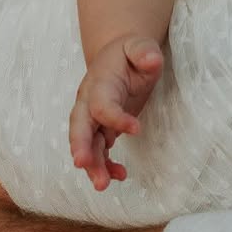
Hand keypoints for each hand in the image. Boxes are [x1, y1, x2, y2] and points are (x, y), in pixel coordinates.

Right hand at [69, 36, 163, 190]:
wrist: (118, 57)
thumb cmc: (131, 53)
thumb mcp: (139, 46)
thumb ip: (144, 51)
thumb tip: (151, 59)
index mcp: (99, 83)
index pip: (101, 105)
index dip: (115, 118)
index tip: (137, 129)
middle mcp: (89, 102)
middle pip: (80, 127)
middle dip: (80, 146)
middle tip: (83, 164)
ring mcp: (92, 118)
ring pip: (87, 145)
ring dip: (93, 166)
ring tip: (103, 185)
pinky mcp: (100, 129)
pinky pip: (98, 151)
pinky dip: (105, 165)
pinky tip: (120, 176)